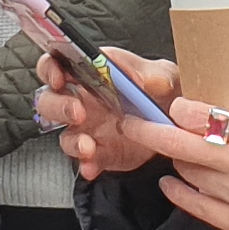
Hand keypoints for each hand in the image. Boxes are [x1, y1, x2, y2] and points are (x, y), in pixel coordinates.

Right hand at [40, 51, 187, 182]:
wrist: (178, 128)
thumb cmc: (165, 92)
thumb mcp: (166, 77)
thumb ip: (157, 75)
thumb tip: (147, 78)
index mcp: (93, 73)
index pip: (58, 64)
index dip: (50, 68)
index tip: (59, 77)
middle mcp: (84, 100)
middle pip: (50, 101)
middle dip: (58, 106)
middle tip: (77, 112)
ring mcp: (89, 129)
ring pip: (64, 135)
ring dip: (72, 141)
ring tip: (87, 146)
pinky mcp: (100, 153)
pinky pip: (85, 161)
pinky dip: (86, 165)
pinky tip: (92, 166)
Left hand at [151, 103, 228, 229]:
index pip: (208, 115)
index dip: (182, 109)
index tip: (172, 104)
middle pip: (184, 143)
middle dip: (152, 131)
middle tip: (134, 122)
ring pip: (189, 172)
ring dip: (175, 160)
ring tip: (165, 151)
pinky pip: (198, 206)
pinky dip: (179, 193)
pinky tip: (170, 184)